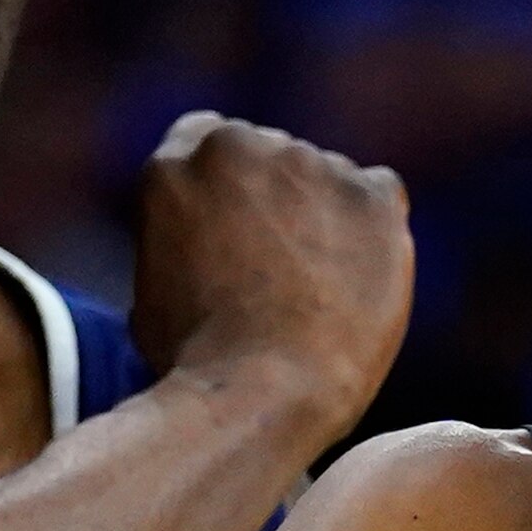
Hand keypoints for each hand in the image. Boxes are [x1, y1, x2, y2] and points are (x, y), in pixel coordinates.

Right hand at [131, 111, 414, 439]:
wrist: (264, 391)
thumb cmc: (198, 364)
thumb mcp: (153, 292)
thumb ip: (179, 238)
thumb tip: (201, 239)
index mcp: (176, 164)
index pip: (206, 139)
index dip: (226, 185)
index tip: (238, 223)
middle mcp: (239, 146)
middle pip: (268, 154)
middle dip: (275, 198)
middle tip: (281, 269)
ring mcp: (310, 164)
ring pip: (324, 175)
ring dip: (323, 214)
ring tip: (317, 290)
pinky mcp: (372, 193)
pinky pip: (379, 194)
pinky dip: (374, 230)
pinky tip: (357, 281)